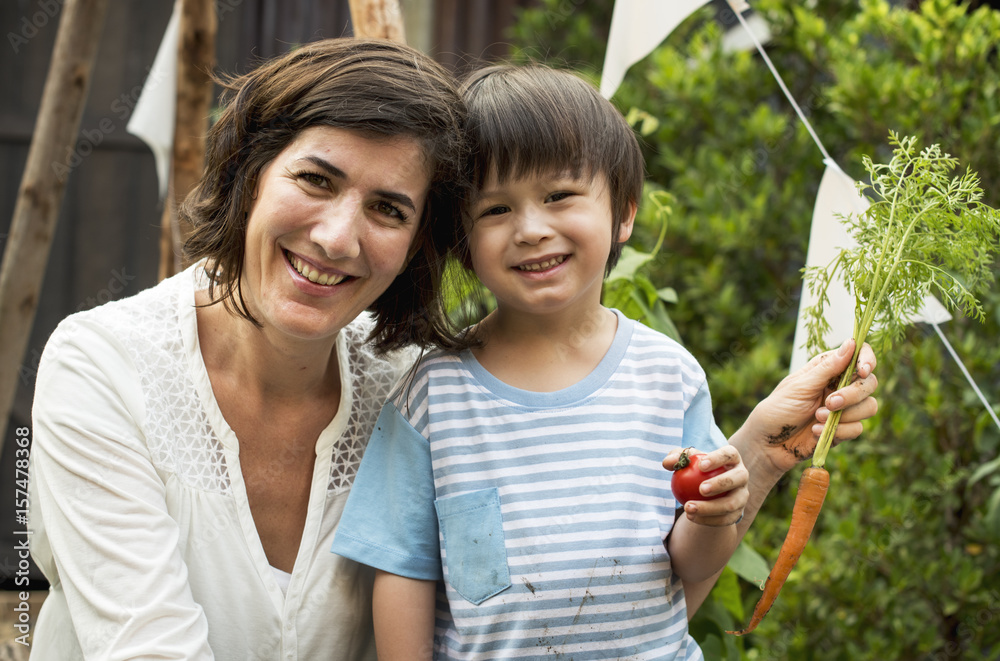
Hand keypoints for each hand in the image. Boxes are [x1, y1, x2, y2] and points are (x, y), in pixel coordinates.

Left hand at [663, 445, 747, 526]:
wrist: (706, 493)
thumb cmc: (695, 470)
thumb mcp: (685, 461)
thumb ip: (677, 459)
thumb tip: (667, 463)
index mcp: (732, 458)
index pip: (729, 454)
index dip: (718, 458)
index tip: (701, 465)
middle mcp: (741, 475)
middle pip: (737, 478)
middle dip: (720, 484)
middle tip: (701, 489)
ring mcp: (742, 495)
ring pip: (732, 503)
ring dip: (710, 508)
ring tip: (688, 508)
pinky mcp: (738, 513)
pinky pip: (725, 520)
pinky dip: (708, 520)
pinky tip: (692, 517)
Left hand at [746, 338, 878, 473]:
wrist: (767, 443)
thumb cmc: (778, 408)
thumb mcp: (800, 386)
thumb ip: (827, 368)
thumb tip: (851, 343)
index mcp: (828, 369)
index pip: (859, 356)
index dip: (867, 360)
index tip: (863, 371)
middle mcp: (839, 386)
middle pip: (869, 383)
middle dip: (853, 394)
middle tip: (829, 403)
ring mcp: (843, 408)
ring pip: (869, 406)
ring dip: (845, 415)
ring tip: (817, 418)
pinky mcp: (843, 429)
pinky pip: (858, 428)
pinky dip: (839, 431)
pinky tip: (816, 431)